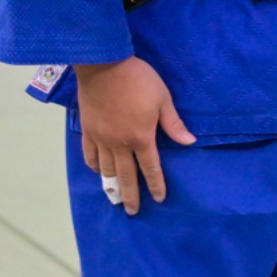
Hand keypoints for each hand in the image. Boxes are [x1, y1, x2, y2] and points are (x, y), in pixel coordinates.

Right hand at [74, 57, 195, 215]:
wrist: (103, 65)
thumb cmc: (138, 79)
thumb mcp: (163, 99)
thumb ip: (173, 123)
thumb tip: (189, 142)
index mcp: (141, 138)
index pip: (150, 168)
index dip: (155, 185)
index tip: (159, 199)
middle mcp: (120, 144)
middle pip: (126, 176)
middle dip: (131, 195)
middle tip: (132, 211)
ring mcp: (101, 138)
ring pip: (105, 169)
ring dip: (111, 185)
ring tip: (114, 197)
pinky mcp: (87, 130)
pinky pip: (89, 154)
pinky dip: (93, 166)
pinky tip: (97, 172)